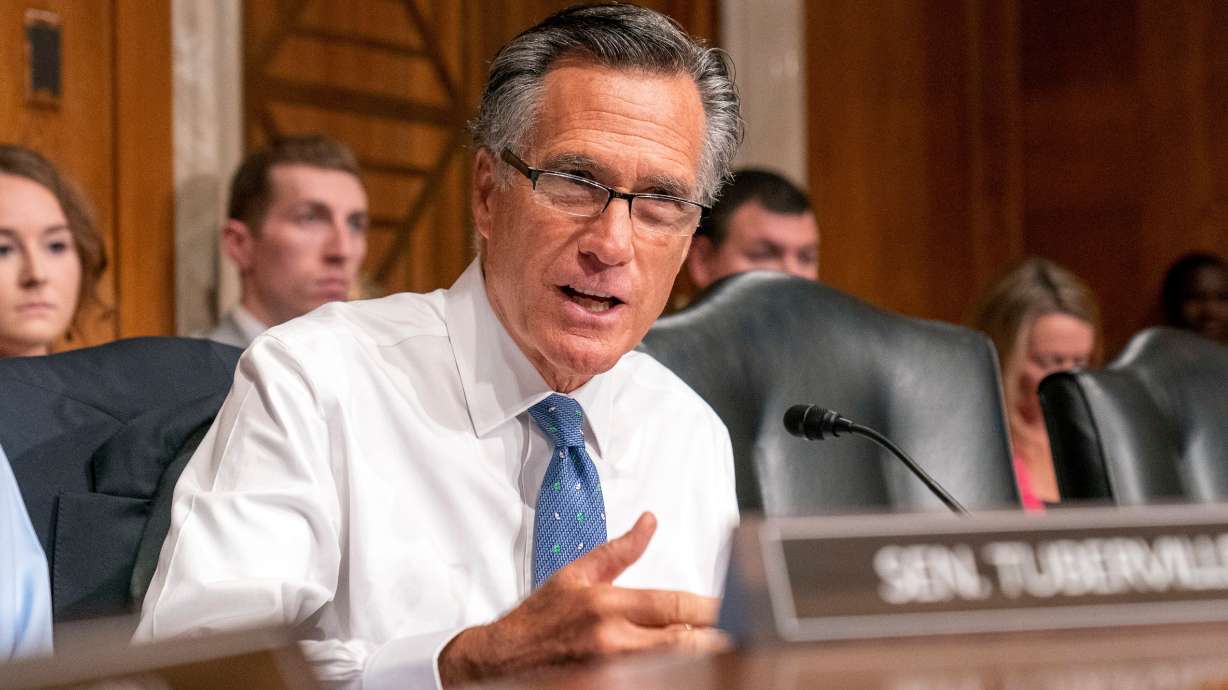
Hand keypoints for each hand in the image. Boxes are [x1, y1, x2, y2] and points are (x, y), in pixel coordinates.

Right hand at [438, 512, 728, 685]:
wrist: (498, 659)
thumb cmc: (537, 619)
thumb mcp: (576, 575)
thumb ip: (619, 551)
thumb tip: (649, 522)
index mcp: (608, 604)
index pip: (675, 605)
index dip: (711, 609)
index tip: (733, 609)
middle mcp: (612, 639)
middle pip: (683, 642)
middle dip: (714, 639)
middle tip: (738, 636)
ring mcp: (609, 672)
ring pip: (671, 666)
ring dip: (695, 660)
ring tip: (717, 654)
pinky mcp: (603, 688)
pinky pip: (648, 681)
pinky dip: (667, 674)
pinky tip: (679, 668)